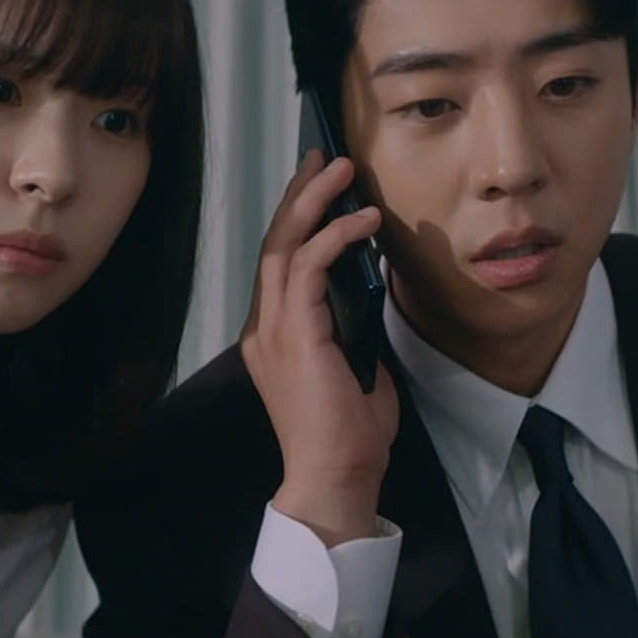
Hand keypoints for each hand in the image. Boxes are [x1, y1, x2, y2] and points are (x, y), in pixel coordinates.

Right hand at [240, 149, 399, 545]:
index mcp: (274, 337)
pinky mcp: (294, 334)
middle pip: (273, 243)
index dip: (297, 220)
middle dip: (299, 195)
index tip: (323, 188)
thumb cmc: (349, 438)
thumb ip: (356, 332)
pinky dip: (336, 238)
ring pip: (284, 245)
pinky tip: (363, 222)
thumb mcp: (357, 370)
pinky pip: (308, 267)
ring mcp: (273, 330)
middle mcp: (264, 328)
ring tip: (342, 171)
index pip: (279, 264)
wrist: (335, 478)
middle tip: (324, 159)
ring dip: (314, 203)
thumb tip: (373, 299)